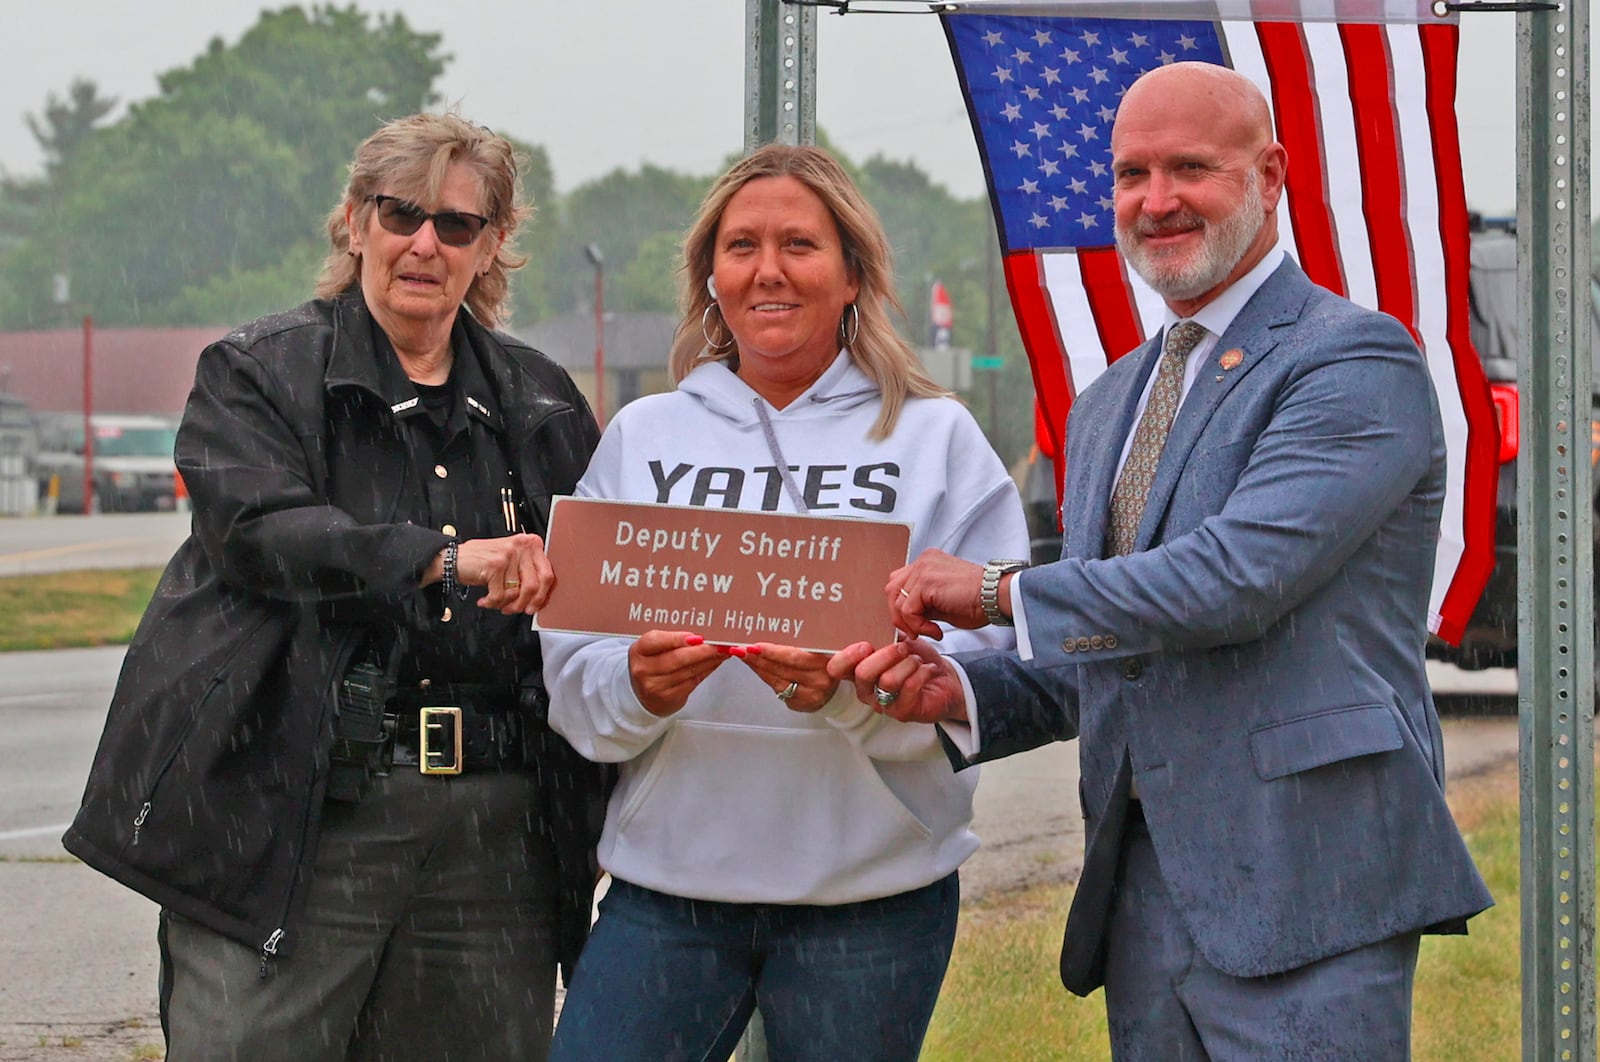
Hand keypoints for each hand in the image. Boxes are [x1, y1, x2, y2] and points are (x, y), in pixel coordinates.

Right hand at [455, 533, 553, 614]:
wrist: (454, 557)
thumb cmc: (483, 560)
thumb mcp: (511, 561)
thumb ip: (527, 573)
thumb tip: (539, 598)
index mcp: (531, 543)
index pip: (548, 574)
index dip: (542, 596)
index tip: (535, 606)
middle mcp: (522, 546)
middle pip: (534, 585)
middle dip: (524, 604)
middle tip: (515, 610)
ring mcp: (508, 555)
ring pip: (516, 592)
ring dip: (505, 604)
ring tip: (495, 602)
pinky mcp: (495, 566)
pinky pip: (500, 596)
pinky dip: (491, 603)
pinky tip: (485, 600)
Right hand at [628, 631, 728, 716]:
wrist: (642, 694)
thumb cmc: (652, 664)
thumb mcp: (654, 648)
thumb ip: (673, 639)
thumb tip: (702, 634)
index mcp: (639, 650)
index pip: (657, 641)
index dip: (677, 638)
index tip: (698, 636)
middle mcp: (644, 669)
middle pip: (677, 658)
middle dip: (703, 650)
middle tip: (721, 644)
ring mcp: (656, 686)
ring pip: (689, 670)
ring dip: (710, 660)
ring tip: (723, 651)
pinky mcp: (669, 697)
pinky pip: (694, 681)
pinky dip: (707, 670)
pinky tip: (715, 662)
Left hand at [735, 642, 838, 712]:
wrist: (836, 689)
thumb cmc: (824, 663)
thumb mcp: (819, 648)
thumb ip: (802, 641)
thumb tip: (771, 629)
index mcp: (827, 659)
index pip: (795, 656)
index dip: (773, 651)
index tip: (756, 645)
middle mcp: (821, 678)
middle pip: (783, 668)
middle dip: (759, 658)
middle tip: (743, 649)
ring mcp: (812, 693)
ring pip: (777, 679)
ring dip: (758, 667)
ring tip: (745, 655)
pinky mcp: (802, 703)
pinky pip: (778, 689)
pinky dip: (765, 676)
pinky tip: (757, 667)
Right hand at [827, 638, 968, 725]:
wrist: (945, 679)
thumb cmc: (916, 660)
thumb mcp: (896, 641)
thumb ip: (881, 634)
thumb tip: (872, 618)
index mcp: (857, 671)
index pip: (836, 668)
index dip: (846, 656)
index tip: (866, 645)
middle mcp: (866, 690)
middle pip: (862, 673)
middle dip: (886, 655)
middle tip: (902, 647)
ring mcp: (883, 704)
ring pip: (888, 680)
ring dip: (908, 663)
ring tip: (917, 660)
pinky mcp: (903, 712)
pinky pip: (909, 688)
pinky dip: (922, 673)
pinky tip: (928, 669)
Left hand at [886, 549, 988, 638]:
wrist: (996, 597)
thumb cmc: (977, 602)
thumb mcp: (942, 602)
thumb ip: (923, 603)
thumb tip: (907, 617)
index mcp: (927, 562)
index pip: (899, 583)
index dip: (902, 608)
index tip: (917, 626)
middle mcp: (923, 561)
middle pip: (892, 590)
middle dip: (900, 616)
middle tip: (917, 632)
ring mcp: (923, 568)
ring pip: (897, 601)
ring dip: (910, 624)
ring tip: (930, 632)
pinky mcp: (926, 582)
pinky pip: (908, 610)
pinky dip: (918, 626)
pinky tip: (936, 631)